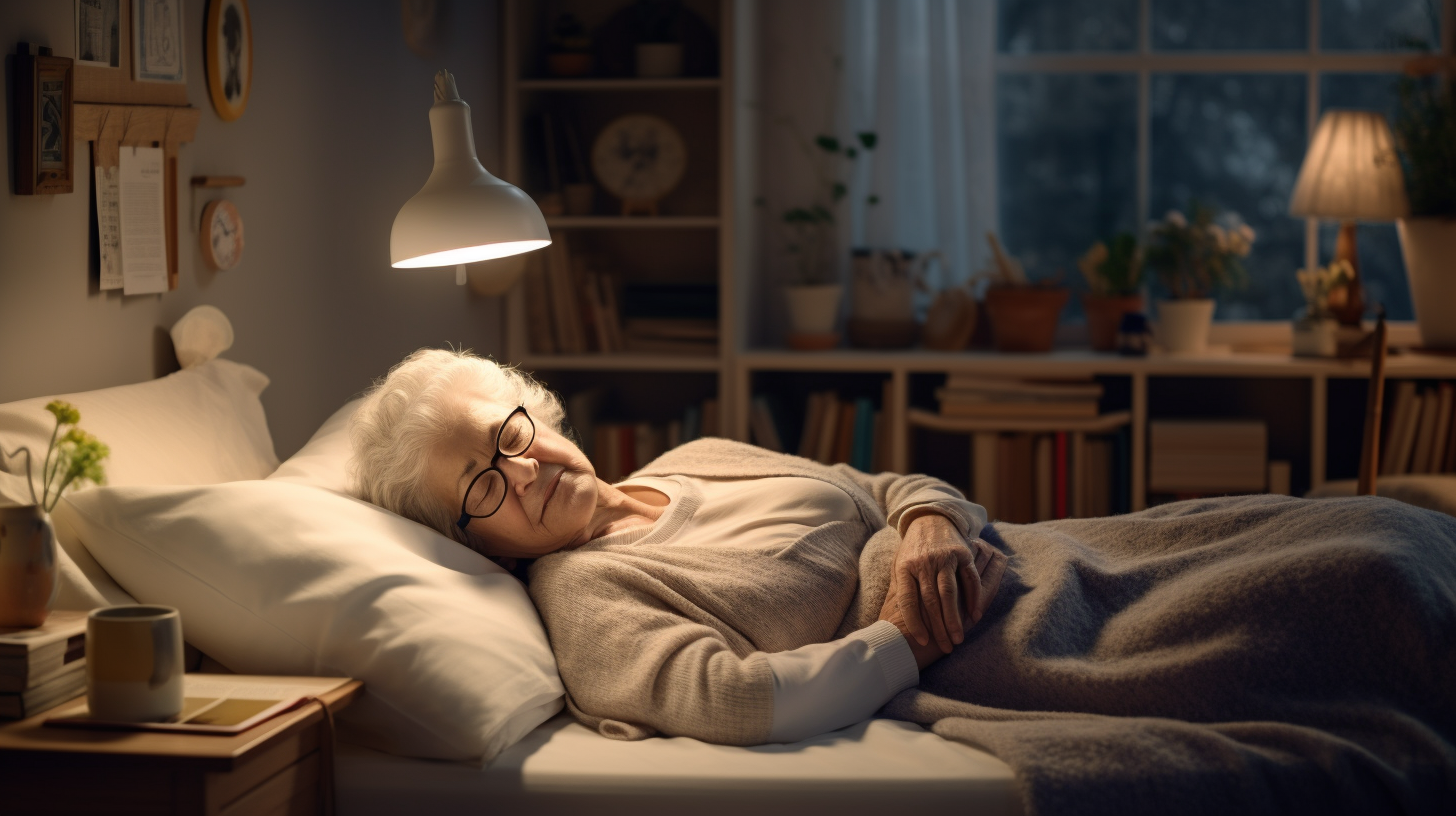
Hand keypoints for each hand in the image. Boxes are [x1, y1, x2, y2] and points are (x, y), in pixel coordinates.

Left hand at [892, 514, 1008, 653]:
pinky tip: (974, 616)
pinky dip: (973, 598)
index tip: (922, 641)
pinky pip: (968, 579)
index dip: (914, 621)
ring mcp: (943, 558)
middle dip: (938, 627)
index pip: (907, 599)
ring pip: (949, 592)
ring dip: (955, 618)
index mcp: (904, 567)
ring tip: (958, 638)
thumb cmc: (913, 549)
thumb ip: (900, 587)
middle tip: (946, 648)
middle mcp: (923, 563)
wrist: (930, 517)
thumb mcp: (900, 564)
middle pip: (930, 600)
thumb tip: (894, 618)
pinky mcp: (961, 553)